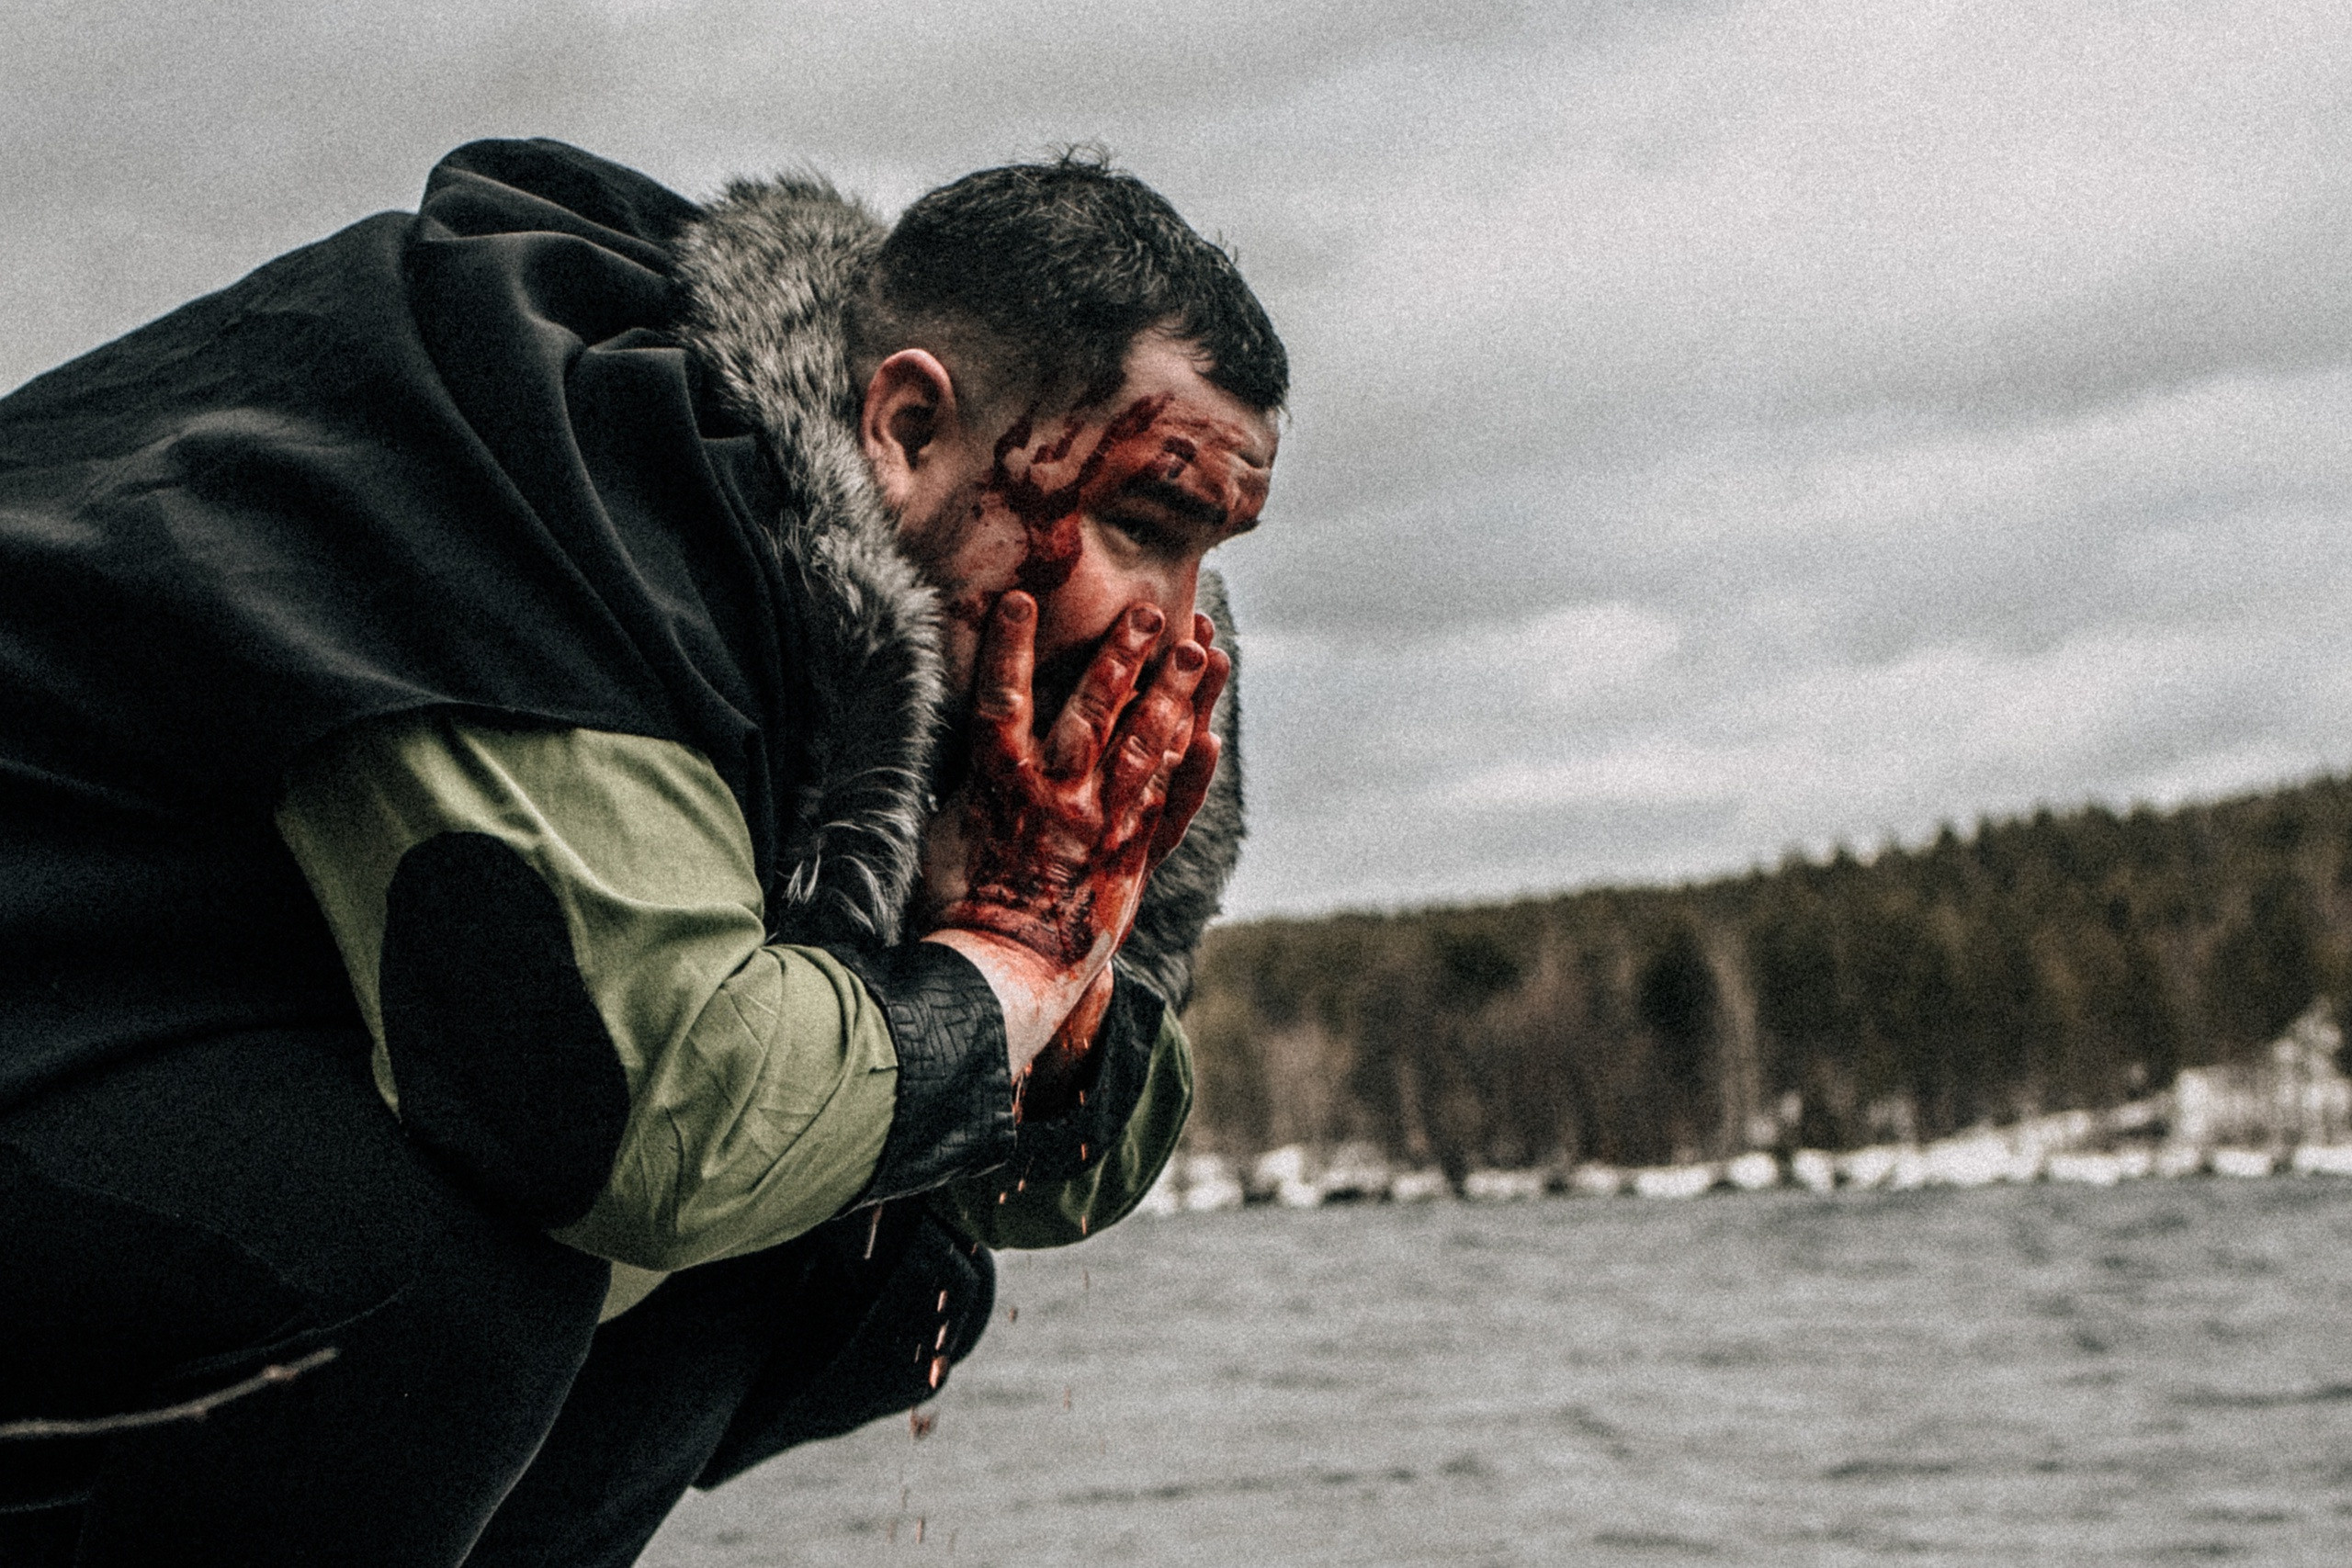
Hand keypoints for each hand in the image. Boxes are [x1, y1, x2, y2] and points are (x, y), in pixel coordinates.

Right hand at [920, 593, 1227, 1082]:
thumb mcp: (937, 833)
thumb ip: (957, 779)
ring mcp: (1102, 826)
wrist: (1002, 977)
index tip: (1020, 599)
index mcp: (1000, 785)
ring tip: (1201, 649)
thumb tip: (928, 732)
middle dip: (1123, 654)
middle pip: (1095, 709)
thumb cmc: (954, 907)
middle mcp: (1058, 797)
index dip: (1010, 647)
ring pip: (1146, 746)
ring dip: (1175, 694)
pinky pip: (1170, 806)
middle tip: (1151, 610)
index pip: (1004, 698)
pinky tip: (1210, 735)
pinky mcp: (1132, 858)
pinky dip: (1192, 770)